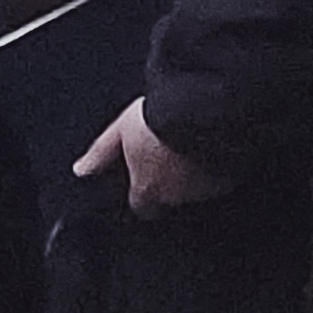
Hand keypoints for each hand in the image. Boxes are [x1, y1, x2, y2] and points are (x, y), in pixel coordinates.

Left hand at [74, 96, 228, 213]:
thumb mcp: (120, 129)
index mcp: (148, 189)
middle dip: (171, 180)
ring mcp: (206, 188)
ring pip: (198, 187)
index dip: (143, 191)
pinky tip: (214, 141)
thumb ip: (101, 154)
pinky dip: (218, 163)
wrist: (203, 105)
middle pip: (171, 198)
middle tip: (170, 151)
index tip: (145, 175)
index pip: (142, 207)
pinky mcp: (231, 177)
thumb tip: (81, 170)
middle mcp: (177, 196)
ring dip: (195, 171)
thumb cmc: (160, 117)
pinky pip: (222, 175)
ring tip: (193, 140)